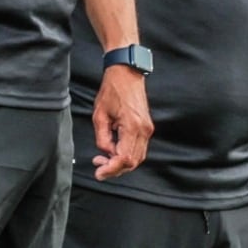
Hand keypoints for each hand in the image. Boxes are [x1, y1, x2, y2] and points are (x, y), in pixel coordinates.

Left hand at [90, 64, 153, 178]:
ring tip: (104, 160)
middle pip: (133, 162)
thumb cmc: (112, 90)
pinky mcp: (147, 127)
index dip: (111, 169)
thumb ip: (102, 139)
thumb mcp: (99, 116)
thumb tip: (105, 153)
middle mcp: (144, 130)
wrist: (126, 74)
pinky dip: (127, 155)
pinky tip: (114, 152)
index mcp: (132, 127)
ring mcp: (147, 129)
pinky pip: (139, 149)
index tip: (99, 173)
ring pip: (137, 158)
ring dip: (121, 163)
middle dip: (115, 169)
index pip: (124, 158)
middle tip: (99, 167)